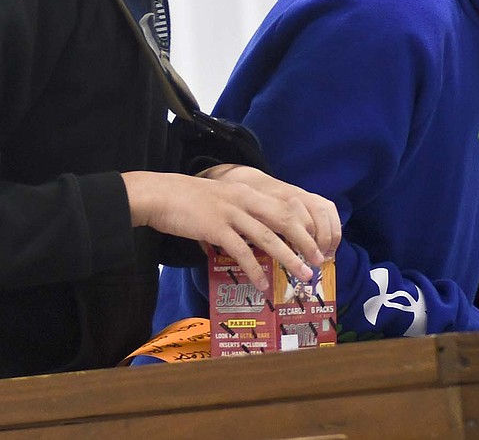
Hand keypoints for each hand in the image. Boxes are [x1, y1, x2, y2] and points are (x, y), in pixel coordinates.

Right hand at [122, 168, 340, 290]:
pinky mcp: (215, 228)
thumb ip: (238, 215)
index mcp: (248, 192)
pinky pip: (241, 252)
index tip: (314, 242)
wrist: (159, 193)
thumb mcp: (221, 200)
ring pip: (269, 238)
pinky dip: (254, 270)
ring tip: (302, 275)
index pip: (284, 208)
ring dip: (289, 258)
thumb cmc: (187, 200)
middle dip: (305, 241)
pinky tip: (262, 285)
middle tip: (319, 260)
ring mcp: (231, 213)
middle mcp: (245, 200)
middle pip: (285, 220)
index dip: (302, 226)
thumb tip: (247, 241)